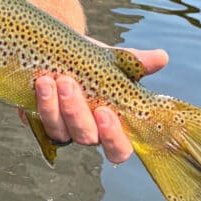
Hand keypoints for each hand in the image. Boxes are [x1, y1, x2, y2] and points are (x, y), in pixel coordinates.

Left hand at [32, 48, 168, 163]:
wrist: (62, 51)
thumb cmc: (94, 64)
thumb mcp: (115, 62)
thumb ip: (137, 63)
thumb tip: (161, 57)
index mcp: (111, 127)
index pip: (118, 149)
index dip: (112, 138)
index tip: (105, 112)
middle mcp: (87, 132)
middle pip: (85, 137)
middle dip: (76, 112)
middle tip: (69, 84)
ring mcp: (62, 129)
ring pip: (59, 130)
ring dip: (53, 107)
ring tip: (51, 80)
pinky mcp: (40, 120)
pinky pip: (39, 120)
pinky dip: (40, 102)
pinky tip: (40, 83)